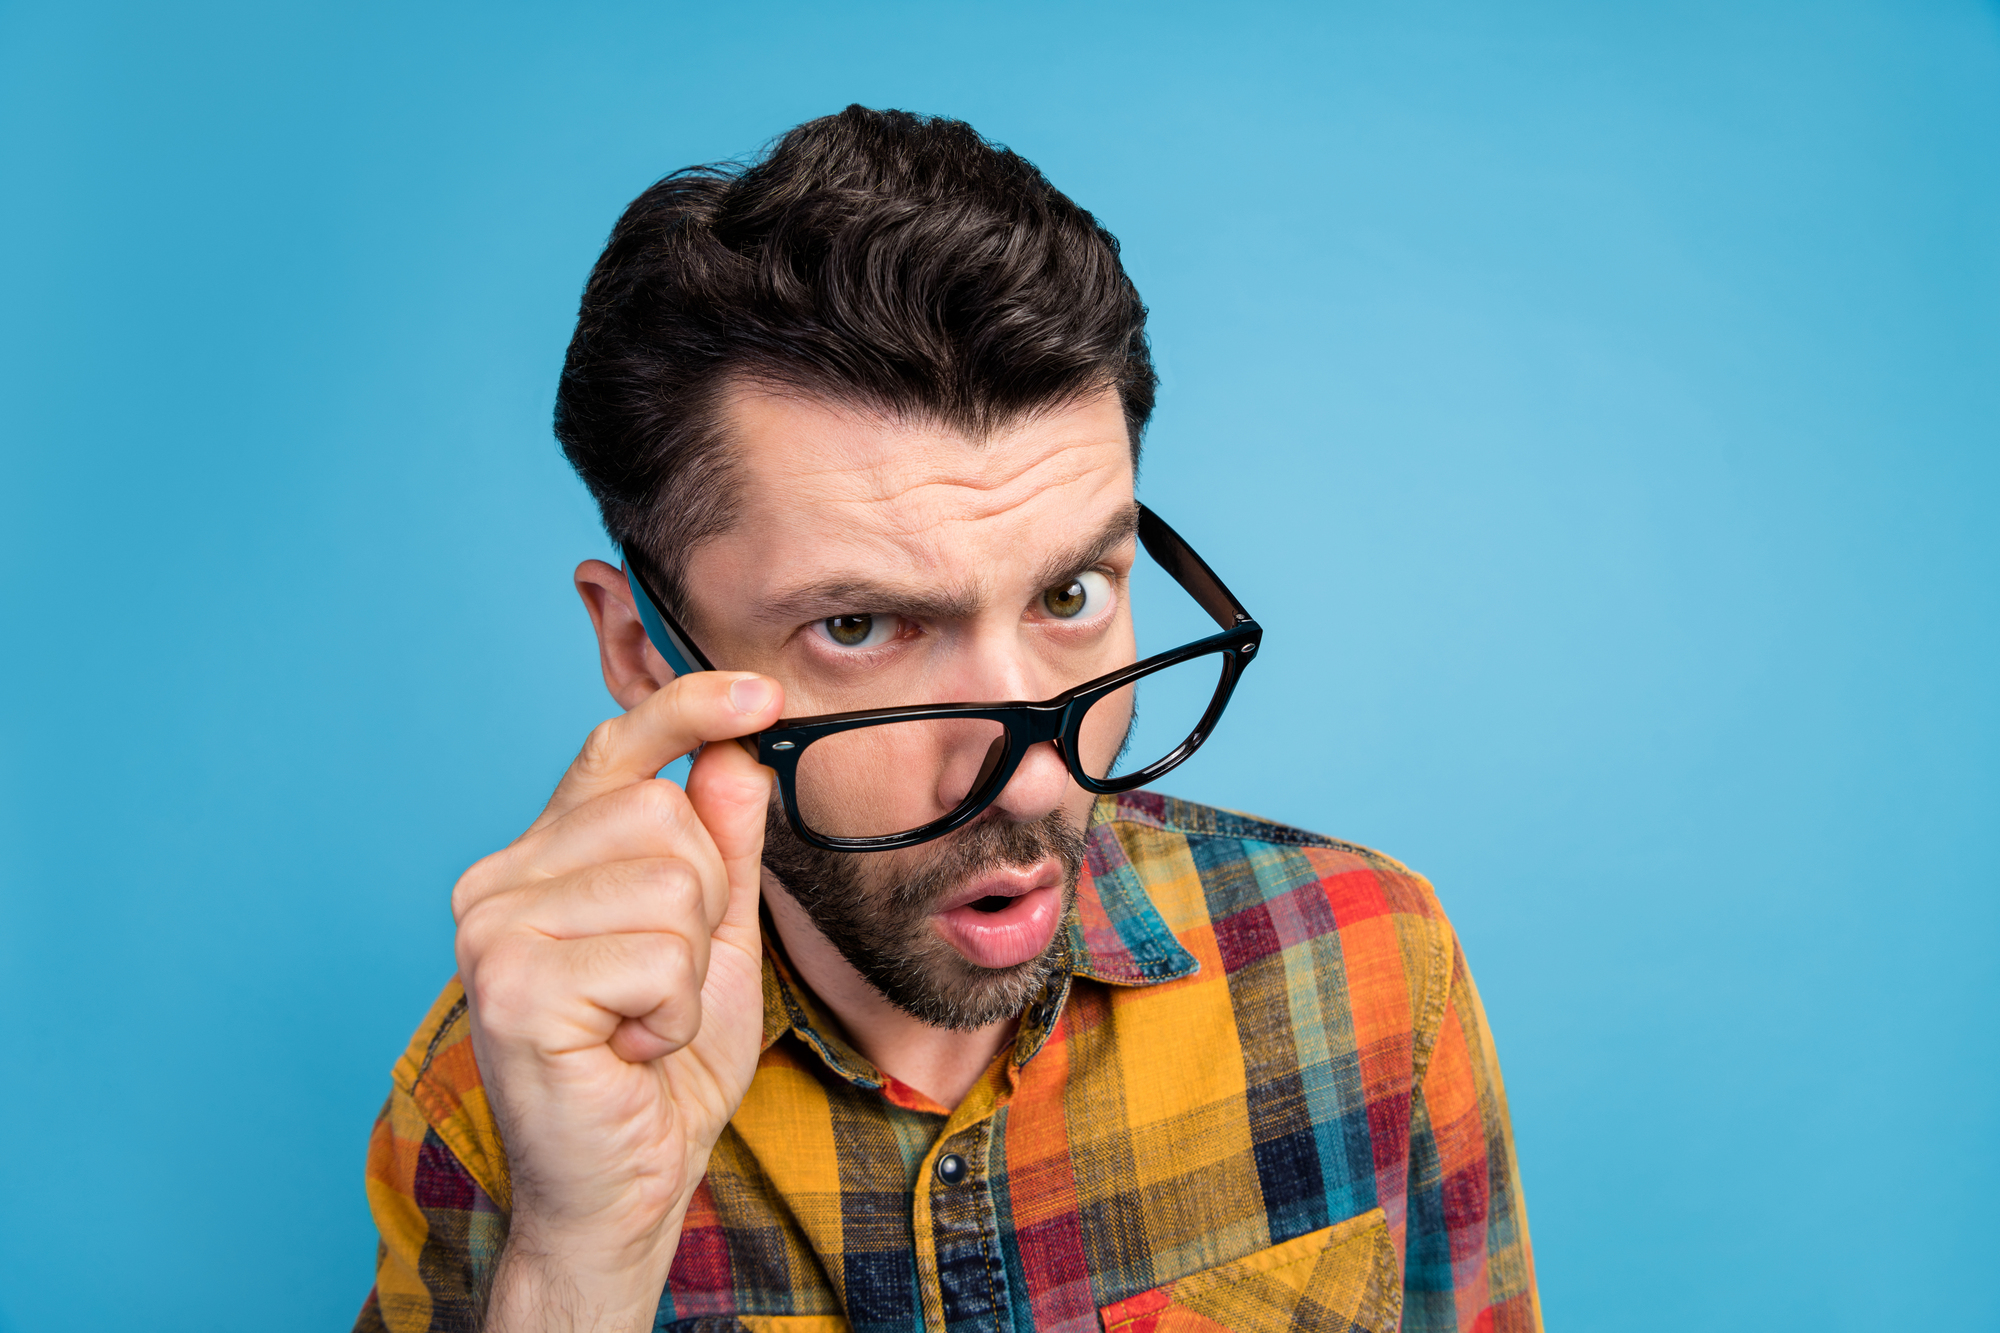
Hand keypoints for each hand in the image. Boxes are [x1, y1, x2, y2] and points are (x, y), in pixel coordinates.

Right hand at [450, 671, 782, 1331]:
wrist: (626, 1185)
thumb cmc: (662, 1067)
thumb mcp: (716, 941)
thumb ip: (723, 848)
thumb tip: (734, 751)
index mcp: (541, 859)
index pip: (615, 750)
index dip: (688, 710)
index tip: (762, 694)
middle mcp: (498, 880)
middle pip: (664, 815)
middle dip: (705, 908)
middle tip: (663, 986)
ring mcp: (492, 928)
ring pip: (670, 881)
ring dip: (691, 971)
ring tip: (643, 1021)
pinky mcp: (511, 983)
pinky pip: (658, 955)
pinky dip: (672, 1013)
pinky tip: (629, 1050)